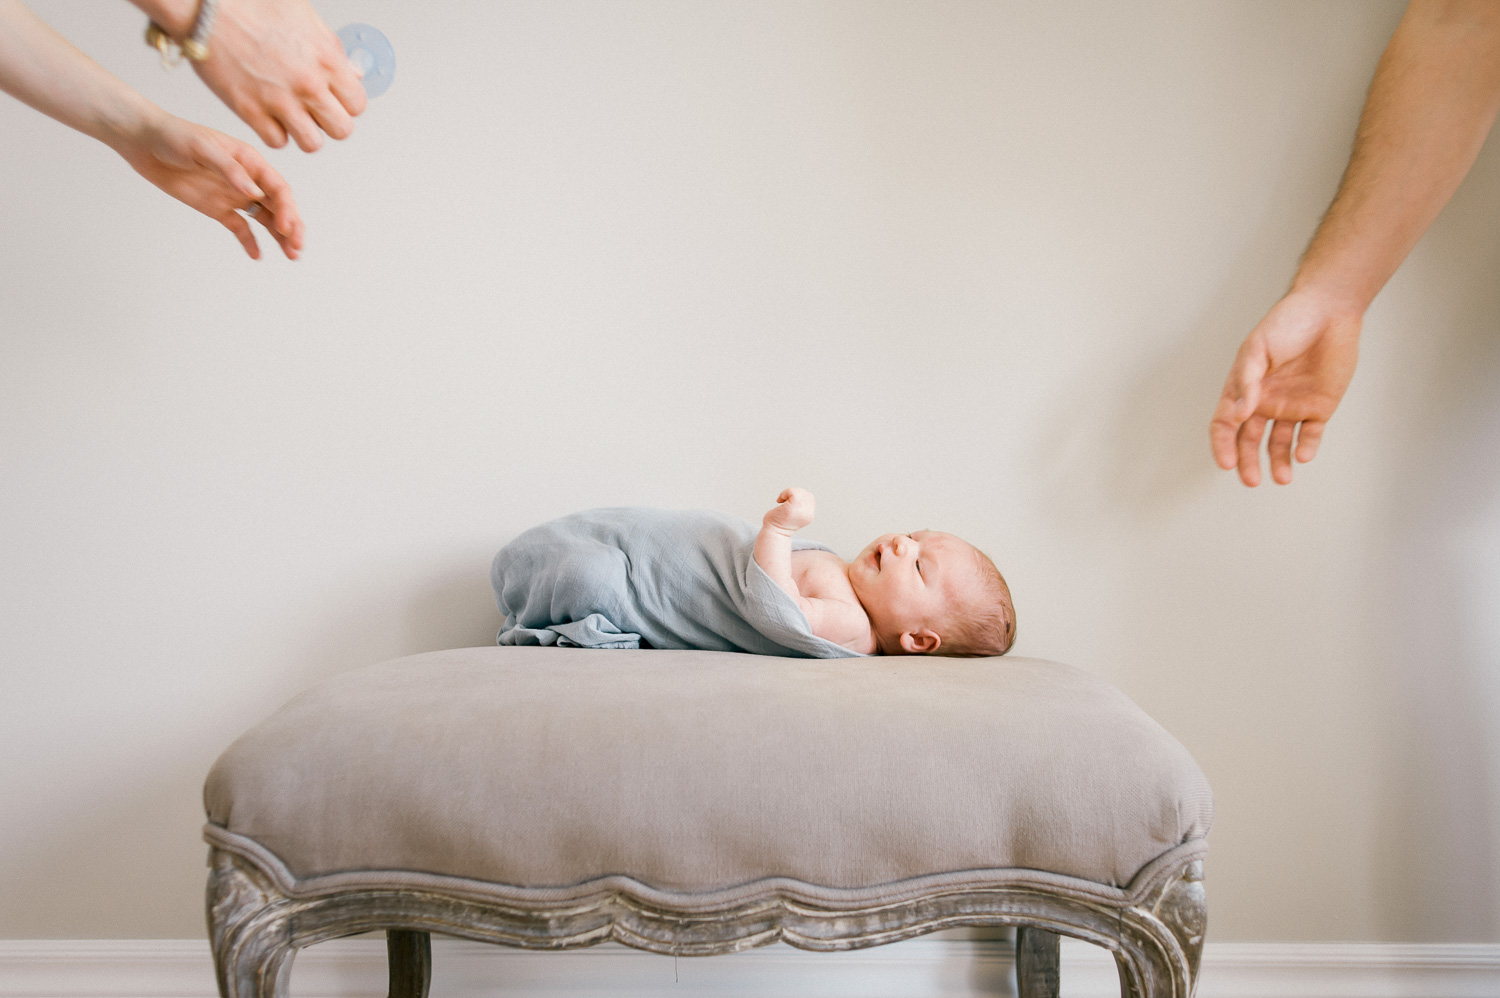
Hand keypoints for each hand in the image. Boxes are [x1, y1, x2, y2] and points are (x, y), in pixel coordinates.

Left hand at [114, 111, 303, 258]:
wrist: (144, 142)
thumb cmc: (174, 136)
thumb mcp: (203, 148)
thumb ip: (230, 170)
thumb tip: (255, 194)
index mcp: (251, 161)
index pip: (278, 188)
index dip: (287, 208)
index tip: (286, 227)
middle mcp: (248, 179)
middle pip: (278, 206)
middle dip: (291, 227)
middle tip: (296, 248)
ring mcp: (233, 195)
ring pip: (265, 219)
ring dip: (279, 236)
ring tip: (291, 255)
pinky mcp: (218, 208)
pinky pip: (240, 227)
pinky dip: (250, 241)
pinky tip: (257, 255)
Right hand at [185, 0, 365, 150]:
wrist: (206, 7)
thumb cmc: (251, 4)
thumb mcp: (304, 16)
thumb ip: (332, 49)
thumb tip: (354, 72)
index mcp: (326, 60)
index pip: (357, 104)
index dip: (346, 103)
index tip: (335, 98)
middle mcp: (307, 85)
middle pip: (341, 130)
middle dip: (330, 122)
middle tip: (316, 111)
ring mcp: (279, 100)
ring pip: (312, 143)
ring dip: (305, 133)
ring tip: (293, 117)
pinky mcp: (250, 110)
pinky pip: (277, 142)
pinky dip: (275, 133)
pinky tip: (269, 115)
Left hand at [764, 487, 815, 531]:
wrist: (773, 533)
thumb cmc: (780, 522)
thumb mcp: (795, 513)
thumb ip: (801, 505)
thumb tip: (800, 492)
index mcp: (809, 515)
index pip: (809, 497)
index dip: (798, 496)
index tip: (789, 503)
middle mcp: (808, 514)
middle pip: (804, 493)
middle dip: (793, 493)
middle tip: (784, 501)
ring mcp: (801, 511)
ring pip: (799, 491)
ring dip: (788, 493)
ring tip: (782, 500)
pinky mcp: (792, 509)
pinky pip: (792, 492)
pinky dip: (784, 493)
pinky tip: (779, 501)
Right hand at [1209, 290, 1361, 485]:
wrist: (1329, 311)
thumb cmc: (1287, 323)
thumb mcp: (1257, 348)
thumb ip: (1247, 380)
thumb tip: (1240, 413)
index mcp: (1243, 389)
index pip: (1225, 424)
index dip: (1222, 444)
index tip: (1226, 462)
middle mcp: (1264, 402)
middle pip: (1249, 441)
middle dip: (1248, 462)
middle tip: (1251, 480)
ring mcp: (1291, 406)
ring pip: (1279, 444)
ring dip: (1278, 462)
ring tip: (1281, 478)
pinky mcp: (1319, 407)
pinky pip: (1310, 434)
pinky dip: (1306, 447)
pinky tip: (1302, 455)